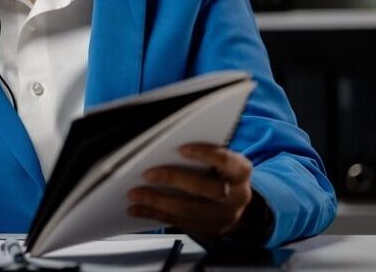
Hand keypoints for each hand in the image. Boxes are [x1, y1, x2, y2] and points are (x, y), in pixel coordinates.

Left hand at [127, 144, 253, 241]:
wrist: (237, 209)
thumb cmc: (221, 174)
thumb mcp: (222, 161)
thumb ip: (204, 155)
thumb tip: (166, 143)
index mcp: (240, 172)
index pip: (226, 161)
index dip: (205, 154)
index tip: (181, 149)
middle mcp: (236, 196)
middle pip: (206, 189)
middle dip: (174, 180)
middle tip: (148, 174)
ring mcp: (222, 217)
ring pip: (189, 210)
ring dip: (158, 201)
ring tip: (135, 193)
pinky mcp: (206, 231)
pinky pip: (177, 223)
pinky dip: (154, 214)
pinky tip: (136, 208)